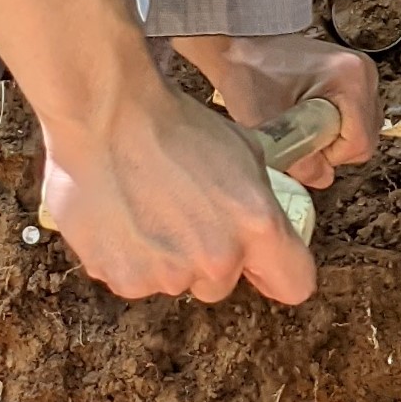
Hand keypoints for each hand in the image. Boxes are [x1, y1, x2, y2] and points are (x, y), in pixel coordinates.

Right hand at [40, 82, 316, 305]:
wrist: (105, 116)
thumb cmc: (175, 125)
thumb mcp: (245, 152)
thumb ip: (262, 203)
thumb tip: (269, 228)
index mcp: (258, 226)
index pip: (295, 285)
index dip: (278, 271)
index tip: (262, 261)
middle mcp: (217, 260)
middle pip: (222, 283)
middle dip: (209, 258)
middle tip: (186, 215)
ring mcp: (166, 275)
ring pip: (175, 281)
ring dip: (165, 258)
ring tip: (147, 209)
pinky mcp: (121, 278)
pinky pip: (132, 279)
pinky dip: (127, 258)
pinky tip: (120, 218)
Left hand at [172, 33, 379, 188]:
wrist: (240, 46)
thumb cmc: (248, 76)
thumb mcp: (266, 124)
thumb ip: (297, 160)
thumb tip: (323, 180)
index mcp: (350, 79)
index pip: (360, 143)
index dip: (330, 157)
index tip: (301, 147)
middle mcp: (365, 72)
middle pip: (367, 136)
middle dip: (334, 149)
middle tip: (300, 139)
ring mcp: (363, 72)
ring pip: (364, 128)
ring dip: (337, 139)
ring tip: (304, 128)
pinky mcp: (355, 75)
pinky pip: (358, 116)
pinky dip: (338, 127)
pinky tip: (311, 119)